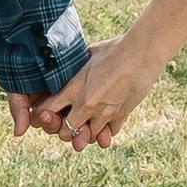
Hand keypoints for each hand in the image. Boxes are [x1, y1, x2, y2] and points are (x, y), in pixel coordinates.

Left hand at [31, 38, 150, 149]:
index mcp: (73, 88)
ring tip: (91, 121)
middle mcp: (85, 104)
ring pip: (88, 138)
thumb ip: (75, 65)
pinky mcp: (121, 116)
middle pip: (64, 133)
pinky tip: (109, 118)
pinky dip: (107, 129)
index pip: (46, 112)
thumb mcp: (88, 54)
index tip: (51, 112)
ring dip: (88, 131)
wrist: (141, 53)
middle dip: (66, 129)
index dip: (45, 115)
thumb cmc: (114, 48)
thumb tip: (66, 61)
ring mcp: (104, 113)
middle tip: (72, 121)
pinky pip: (109, 133)